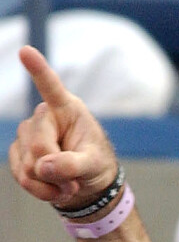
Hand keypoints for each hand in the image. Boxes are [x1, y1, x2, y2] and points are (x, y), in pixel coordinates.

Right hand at [8, 47, 117, 210]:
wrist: (87, 184)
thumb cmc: (96, 164)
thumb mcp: (94, 165)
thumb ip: (73, 165)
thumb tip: (43, 167)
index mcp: (66, 109)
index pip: (51, 87)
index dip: (38, 70)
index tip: (27, 50)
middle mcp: (42, 117)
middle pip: (39, 147)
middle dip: (57, 171)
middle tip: (74, 181)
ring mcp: (26, 135)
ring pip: (29, 166)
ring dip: (50, 184)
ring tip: (68, 185)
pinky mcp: (18, 153)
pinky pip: (21, 176)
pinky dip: (39, 190)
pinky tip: (53, 190)